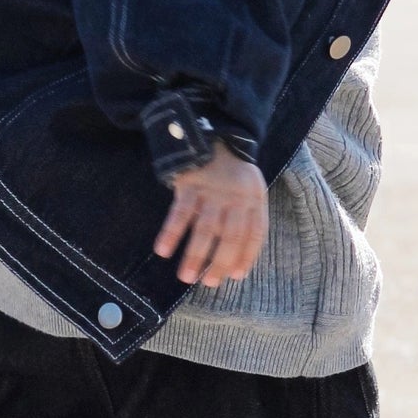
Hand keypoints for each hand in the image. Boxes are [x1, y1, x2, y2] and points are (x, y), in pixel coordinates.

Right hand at [153, 139, 267, 285]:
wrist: (214, 134)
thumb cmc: (233, 174)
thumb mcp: (250, 192)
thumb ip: (247, 221)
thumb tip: (237, 266)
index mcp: (254, 199)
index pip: (254, 234)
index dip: (247, 256)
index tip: (235, 276)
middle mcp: (236, 197)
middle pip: (230, 236)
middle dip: (219, 262)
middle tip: (207, 283)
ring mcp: (212, 191)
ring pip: (205, 228)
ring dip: (194, 255)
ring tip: (185, 277)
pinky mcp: (190, 184)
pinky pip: (180, 212)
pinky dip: (171, 232)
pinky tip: (163, 251)